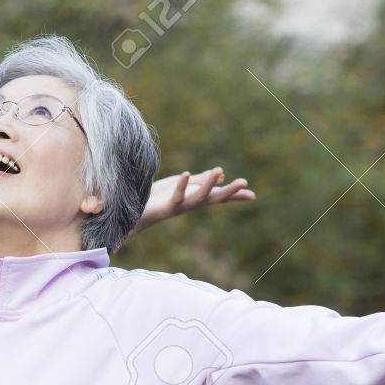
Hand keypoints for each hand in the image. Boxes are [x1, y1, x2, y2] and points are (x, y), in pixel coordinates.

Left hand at [135, 167, 254, 233]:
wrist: (132, 213)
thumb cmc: (156, 198)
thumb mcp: (181, 185)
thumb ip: (199, 181)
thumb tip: (221, 176)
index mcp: (194, 198)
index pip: (218, 196)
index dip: (234, 195)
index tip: (253, 195)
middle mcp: (189, 205)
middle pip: (214, 199)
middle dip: (230, 192)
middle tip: (245, 183)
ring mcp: (178, 207)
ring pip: (198, 198)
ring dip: (209, 185)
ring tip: (219, 170)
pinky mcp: (165, 208)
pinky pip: (176, 197)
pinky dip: (182, 186)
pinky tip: (187, 173)